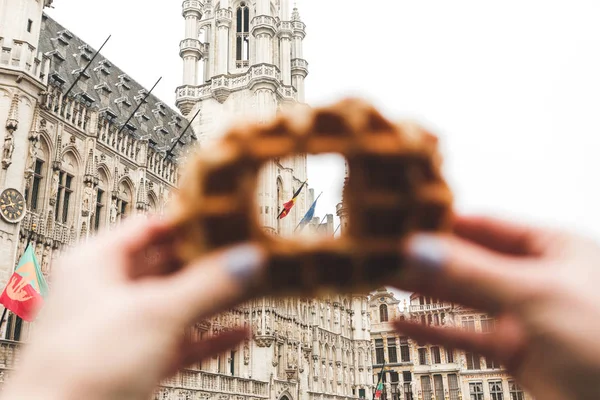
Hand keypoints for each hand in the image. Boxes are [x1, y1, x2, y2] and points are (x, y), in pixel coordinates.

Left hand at [1, 217, 265, 399]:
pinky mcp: (138, 360)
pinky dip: (211, 336)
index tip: (224, 217)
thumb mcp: (154, 313)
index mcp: (94, 263)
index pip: (149, 226)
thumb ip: (206, 285)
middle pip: (168, 264)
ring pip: (178, 303)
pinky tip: (239, 332)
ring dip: (214, 298)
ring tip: (249, 287)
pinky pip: (183, 340)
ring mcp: (123, 329)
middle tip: (244, 252)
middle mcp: (107, 292)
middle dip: (208, 261)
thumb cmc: (77, 371)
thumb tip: (244, 260)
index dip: (188, 221)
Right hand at [394, 215, 599, 399]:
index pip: (488, 225)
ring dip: (427, 291)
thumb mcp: (535, 293)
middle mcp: (537, 279)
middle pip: (471, 261)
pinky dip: (433, 331)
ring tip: (387, 280)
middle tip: (387, 253)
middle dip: (430, 258)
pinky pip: (465, 336)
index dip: (446, 223)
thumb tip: (422, 249)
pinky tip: (404, 324)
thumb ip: (473, 272)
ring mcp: (524, 316)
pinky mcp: (514, 351)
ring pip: (464, 298)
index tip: (407, 222)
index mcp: (554, 249)